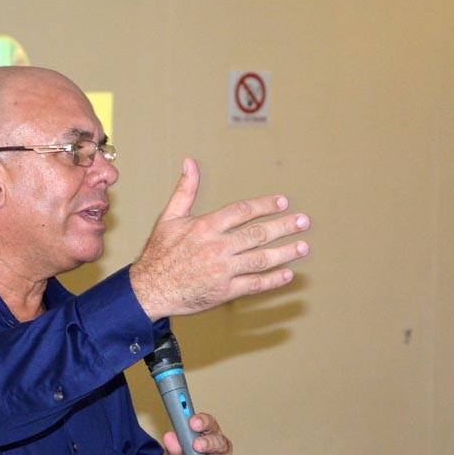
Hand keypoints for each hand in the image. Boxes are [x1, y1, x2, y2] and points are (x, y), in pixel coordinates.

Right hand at [130, 157, 310, 320]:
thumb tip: (190, 162)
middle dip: (284, 227)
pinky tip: (288, 274)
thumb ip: (185, 190)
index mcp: (205, 227)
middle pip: (258, 234)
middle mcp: (216, 247)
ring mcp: (222, 271)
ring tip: (303, 246)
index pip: (243, 211)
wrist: (149, 289)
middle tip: (303, 222)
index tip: (283, 203)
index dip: (265, 206)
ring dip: (286, 252)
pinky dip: (273, 280)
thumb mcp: (169, 217)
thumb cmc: (159, 253)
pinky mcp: (224, 292)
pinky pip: (255, 285)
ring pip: (261, 259)